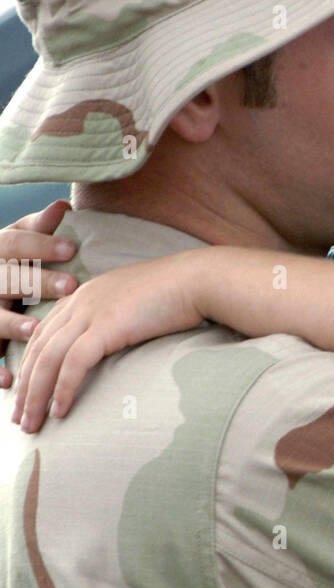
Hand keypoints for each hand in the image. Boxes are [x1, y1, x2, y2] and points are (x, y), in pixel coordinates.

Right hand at [0, 199, 78, 384]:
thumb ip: (38, 228)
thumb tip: (62, 206)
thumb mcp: (17, 241)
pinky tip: (7, 381)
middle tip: (70, 286)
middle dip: (35, 282)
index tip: (72, 248)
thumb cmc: (8, 263)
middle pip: (5, 278)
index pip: (13, 242)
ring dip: (10, 324)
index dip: (40, 245)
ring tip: (34, 330)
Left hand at [10, 249, 205, 431]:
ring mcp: (90, 313)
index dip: (29, 367)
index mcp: (83, 296)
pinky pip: (74, 363)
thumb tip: (115, 345)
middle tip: (18, 417)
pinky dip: (63, 389)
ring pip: (48, 359)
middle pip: (37, 349)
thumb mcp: (135, 306)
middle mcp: (79, 302)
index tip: (25, 394)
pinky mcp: (106, 326)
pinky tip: (59, 412)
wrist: (197, 281)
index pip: (42, 335)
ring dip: (36, 396)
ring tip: (32, 424)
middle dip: (24, 387)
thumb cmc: (176, 295)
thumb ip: (116, 322)